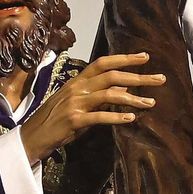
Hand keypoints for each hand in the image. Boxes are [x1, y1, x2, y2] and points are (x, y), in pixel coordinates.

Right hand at [19, 53, 165, 164]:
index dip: (124, 58)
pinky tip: (131, 118)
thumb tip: (125, 89)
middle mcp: (77, 88)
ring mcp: (75, 104)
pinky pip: (100, 116)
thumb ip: (99, 95)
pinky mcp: (74, 120)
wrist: (32, 137)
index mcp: (77, 81)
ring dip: (133, 99)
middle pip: (111, 76)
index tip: (145, 57)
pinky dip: (117, 117)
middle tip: (160, 79)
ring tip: (151, 103)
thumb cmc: (56, 120)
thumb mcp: (78, 103)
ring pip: (109, 95)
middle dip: (138, 77)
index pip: (103, 63)